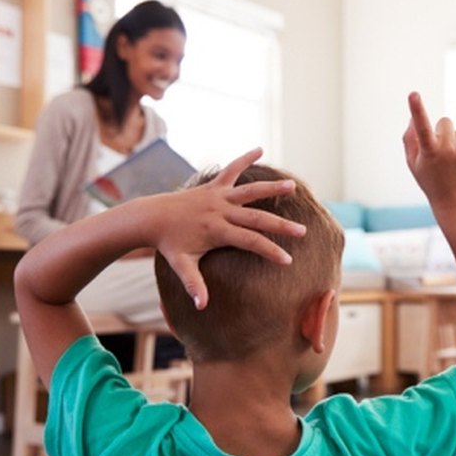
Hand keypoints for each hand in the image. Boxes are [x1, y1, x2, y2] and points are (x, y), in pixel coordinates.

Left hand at [151, 149, 304, 308]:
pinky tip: (259, 149)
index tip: (288, 260)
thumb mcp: (181, 265)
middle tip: (303, 231)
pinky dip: (244, 158)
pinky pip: (231, 169)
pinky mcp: (213, 185)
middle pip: (256, 217)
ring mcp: (218, 196)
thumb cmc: (169, 244)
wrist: (152, 217)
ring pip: (249, 191)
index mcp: (216, 230)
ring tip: (293, 186)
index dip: (269, 251)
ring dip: (271, 188)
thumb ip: (193, 284)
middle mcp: (220, 211)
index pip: (249, 241)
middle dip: (281, 225)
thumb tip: (202, 306)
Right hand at [402, 91, 455, 207]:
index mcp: (429, 151)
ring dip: (454, 141)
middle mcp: (447, 149)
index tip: (413, 94)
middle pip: (445, 121)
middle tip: (440, 149)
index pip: (421, 126)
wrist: (455, 200)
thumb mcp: (414, 163)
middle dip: (441, 131)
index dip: (417, 109)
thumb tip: (413, 118)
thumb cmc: (429, 179)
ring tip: (452, 161)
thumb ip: (410, 139)